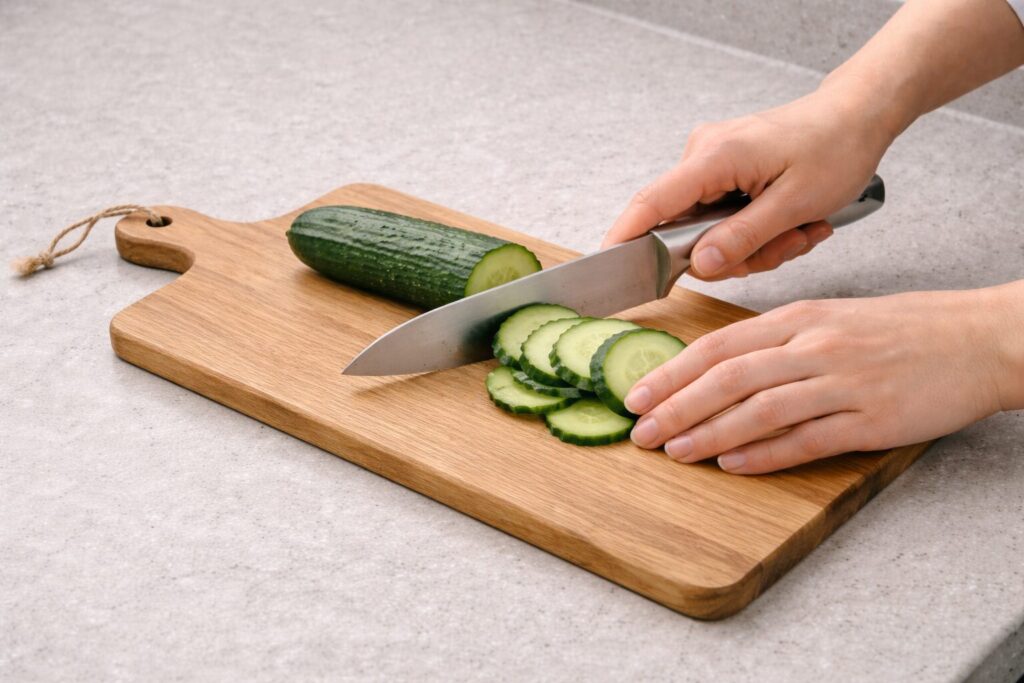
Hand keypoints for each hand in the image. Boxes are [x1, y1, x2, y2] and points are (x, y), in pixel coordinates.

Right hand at [602, 87, 892, 279]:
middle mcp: (703, 155)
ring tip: (798, 230)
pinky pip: (724, 217)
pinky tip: (790, 222)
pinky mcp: (724, 171)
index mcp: (714, 157)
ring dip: (756, 243)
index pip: (651, 203)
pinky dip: (757, 229)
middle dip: (737, 252)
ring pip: (710, 229)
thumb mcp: (795, 204)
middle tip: (785, 246)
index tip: (608, 267)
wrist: (857, 115)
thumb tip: (701, 266)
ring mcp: (712, 162)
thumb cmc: (835, 147)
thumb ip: (743, 238)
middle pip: (686, 228)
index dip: (624, 238)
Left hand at [625, 284, 1023, 473]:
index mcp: (801, 319)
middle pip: (727, 377)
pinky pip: (808, 439)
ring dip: (710, 434)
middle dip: (675, 406)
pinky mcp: (871, 418)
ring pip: (760, 409)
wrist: (979, 339)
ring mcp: (843, 382)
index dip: (670, 372)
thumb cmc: (904, 329)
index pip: (718, 346)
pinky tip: (734, 466)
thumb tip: (721, 368)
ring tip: (675, 452)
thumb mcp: (833, 318)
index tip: (635, 393)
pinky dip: (766, 455)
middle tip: (640, 431)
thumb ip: (778, 342)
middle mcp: (815, 346)